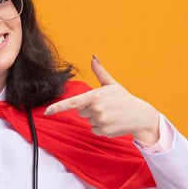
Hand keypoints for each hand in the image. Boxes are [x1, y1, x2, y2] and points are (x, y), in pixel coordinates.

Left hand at [44, 56, 159, 143]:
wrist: (140, 115)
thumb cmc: (124, 98)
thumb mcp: (112, 84)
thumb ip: (100, 72)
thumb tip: (93, 57)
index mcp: (95, 95)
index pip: (72, 102)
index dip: (58, 107)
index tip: (47, 111)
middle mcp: (96, 108)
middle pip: (80, 111)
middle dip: (90, 109)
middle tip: (105, 107)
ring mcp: (100, 120)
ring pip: (88, 121)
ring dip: (96, 119)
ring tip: (111, 114)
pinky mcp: (104, 130)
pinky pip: (94, 130)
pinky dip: (101, 128)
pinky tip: (112, 123)